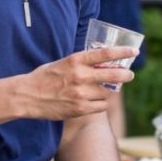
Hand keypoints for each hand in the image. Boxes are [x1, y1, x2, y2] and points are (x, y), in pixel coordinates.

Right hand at [21, 46, 136, 120]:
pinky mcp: (80, 109)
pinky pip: (101, 106)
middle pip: (113, 74)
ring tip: (97, 90)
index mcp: (76, 60)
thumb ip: (81, 63)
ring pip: (107, 92)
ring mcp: (81, 94)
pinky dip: (100, 103)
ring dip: (106, 91)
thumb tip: (101, 63)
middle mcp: (80, 76)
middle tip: (129, 75)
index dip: (122, 52)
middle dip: (125, 75)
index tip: (133, 52)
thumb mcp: (63, 63)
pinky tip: (93, 101)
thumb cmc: (45, 77)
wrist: (28, 96)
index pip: (105, 54)